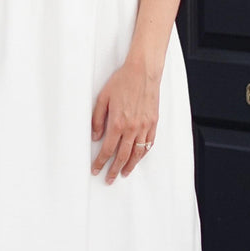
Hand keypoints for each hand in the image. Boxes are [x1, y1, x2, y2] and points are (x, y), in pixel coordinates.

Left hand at [90, 58, 159, 183]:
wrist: (143, 72)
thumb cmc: (123, 81)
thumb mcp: (102, 98)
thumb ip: (97, 119)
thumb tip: (95, 137)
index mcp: (117, 123)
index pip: (107, 149)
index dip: (101, 162)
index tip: (96, 169)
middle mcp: (132, 128)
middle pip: (122, 155)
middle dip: (114, 170)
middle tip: (109, 179)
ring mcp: (144, 126)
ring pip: (137, 153)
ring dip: (130, 165)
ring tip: (124, 173)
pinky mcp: (153, 122)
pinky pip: (149, 143)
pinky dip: (143, 153)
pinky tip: (139, 157)